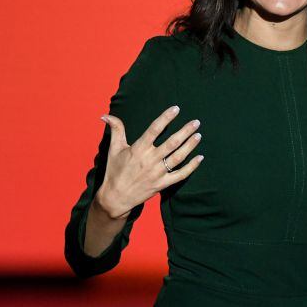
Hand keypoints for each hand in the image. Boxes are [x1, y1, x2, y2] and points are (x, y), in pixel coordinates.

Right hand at [95, 105, 203, 219]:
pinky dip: (192, 167)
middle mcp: (149, 160)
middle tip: (196, 122)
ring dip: (190, 146)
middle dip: (185, 131)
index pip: (154, 129)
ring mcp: (157, 173)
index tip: (176, 108)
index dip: (165, 118)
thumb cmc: (115, 171)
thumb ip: (116, 130)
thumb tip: (106, 115)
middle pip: (171, 143)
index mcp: (138, 149)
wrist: (115, 198)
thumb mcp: (113, 149)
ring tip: (198, 135)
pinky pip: (180, 175)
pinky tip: (200, 158)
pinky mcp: (162, 184)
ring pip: (178, 157)